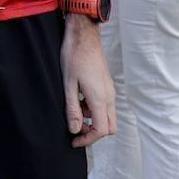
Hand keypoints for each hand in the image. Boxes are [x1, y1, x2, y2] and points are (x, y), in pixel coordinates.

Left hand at [61, 17, 115, 147]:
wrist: (83, 37)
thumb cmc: (73, 57)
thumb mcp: (68, 84)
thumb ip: (72, 108)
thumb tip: (74, 130)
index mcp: (100, 98)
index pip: (101, 130)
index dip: (87, 139)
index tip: (73, 141)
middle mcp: (109, 97)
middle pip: (109, 127)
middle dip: (93, 133)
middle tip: (75, 130)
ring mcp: (110, 91)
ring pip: (107, 117)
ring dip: (92, 120)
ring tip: (73, 108)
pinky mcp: (107, 86)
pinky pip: (105, 106)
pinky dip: (93, 109)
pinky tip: (78, 98)